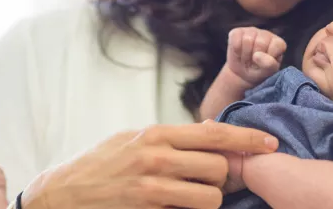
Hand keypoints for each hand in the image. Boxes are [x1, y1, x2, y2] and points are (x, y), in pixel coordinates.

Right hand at [20, 121, 278, 208]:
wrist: (63, 194)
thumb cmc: (100, 165)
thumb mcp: (133, 140)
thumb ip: (169, 137)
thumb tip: (209, 131)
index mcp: (156, 133)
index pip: (214, 134)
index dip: (247, 139)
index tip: (270, 144)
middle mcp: (156, 155)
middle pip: (218, 166)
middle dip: (224, 178)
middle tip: (216, 183)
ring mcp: (152, 185)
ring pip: (209, 195)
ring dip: (210, 200)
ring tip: (194, 198)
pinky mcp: (147, 208)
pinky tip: (179, 207)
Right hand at [227, 27, 286, 85]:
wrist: (242, 73)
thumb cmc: (258, 71)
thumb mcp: (268, 72)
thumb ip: (269, 65)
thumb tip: (257, 55)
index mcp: (278, 43)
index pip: (277, 45)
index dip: (269, 57)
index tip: (265, 64)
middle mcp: (266, 34)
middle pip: (260, 42)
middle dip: (254, 57)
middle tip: (253, 63)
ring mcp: (251, 31)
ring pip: (247, 40)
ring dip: (244, 55)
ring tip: (246, 58)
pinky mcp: (237, 32)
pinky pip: (235, 38)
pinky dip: (236, 50)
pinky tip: (239, 53)